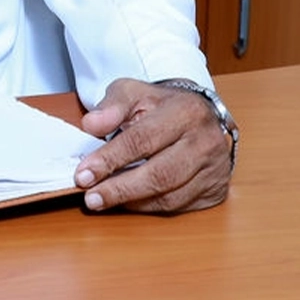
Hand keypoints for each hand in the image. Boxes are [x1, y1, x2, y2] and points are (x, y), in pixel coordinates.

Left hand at [74, 78, 232, 213]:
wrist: (198, 114)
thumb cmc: (161, 105)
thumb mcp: (133, 92)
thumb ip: (111, 106)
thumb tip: (91, 125)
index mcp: (186, 111)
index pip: (142, 140)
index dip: (110, 159)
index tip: (84, 174)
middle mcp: (205, 142)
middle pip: (159, 174)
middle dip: (120, 189)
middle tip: (91, 197)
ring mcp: (214, 169)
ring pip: (170, 196)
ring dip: (132, 202)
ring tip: (103, 200)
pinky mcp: (216, 190)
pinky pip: (180, 206)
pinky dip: (150, 207)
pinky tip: (129, 202)